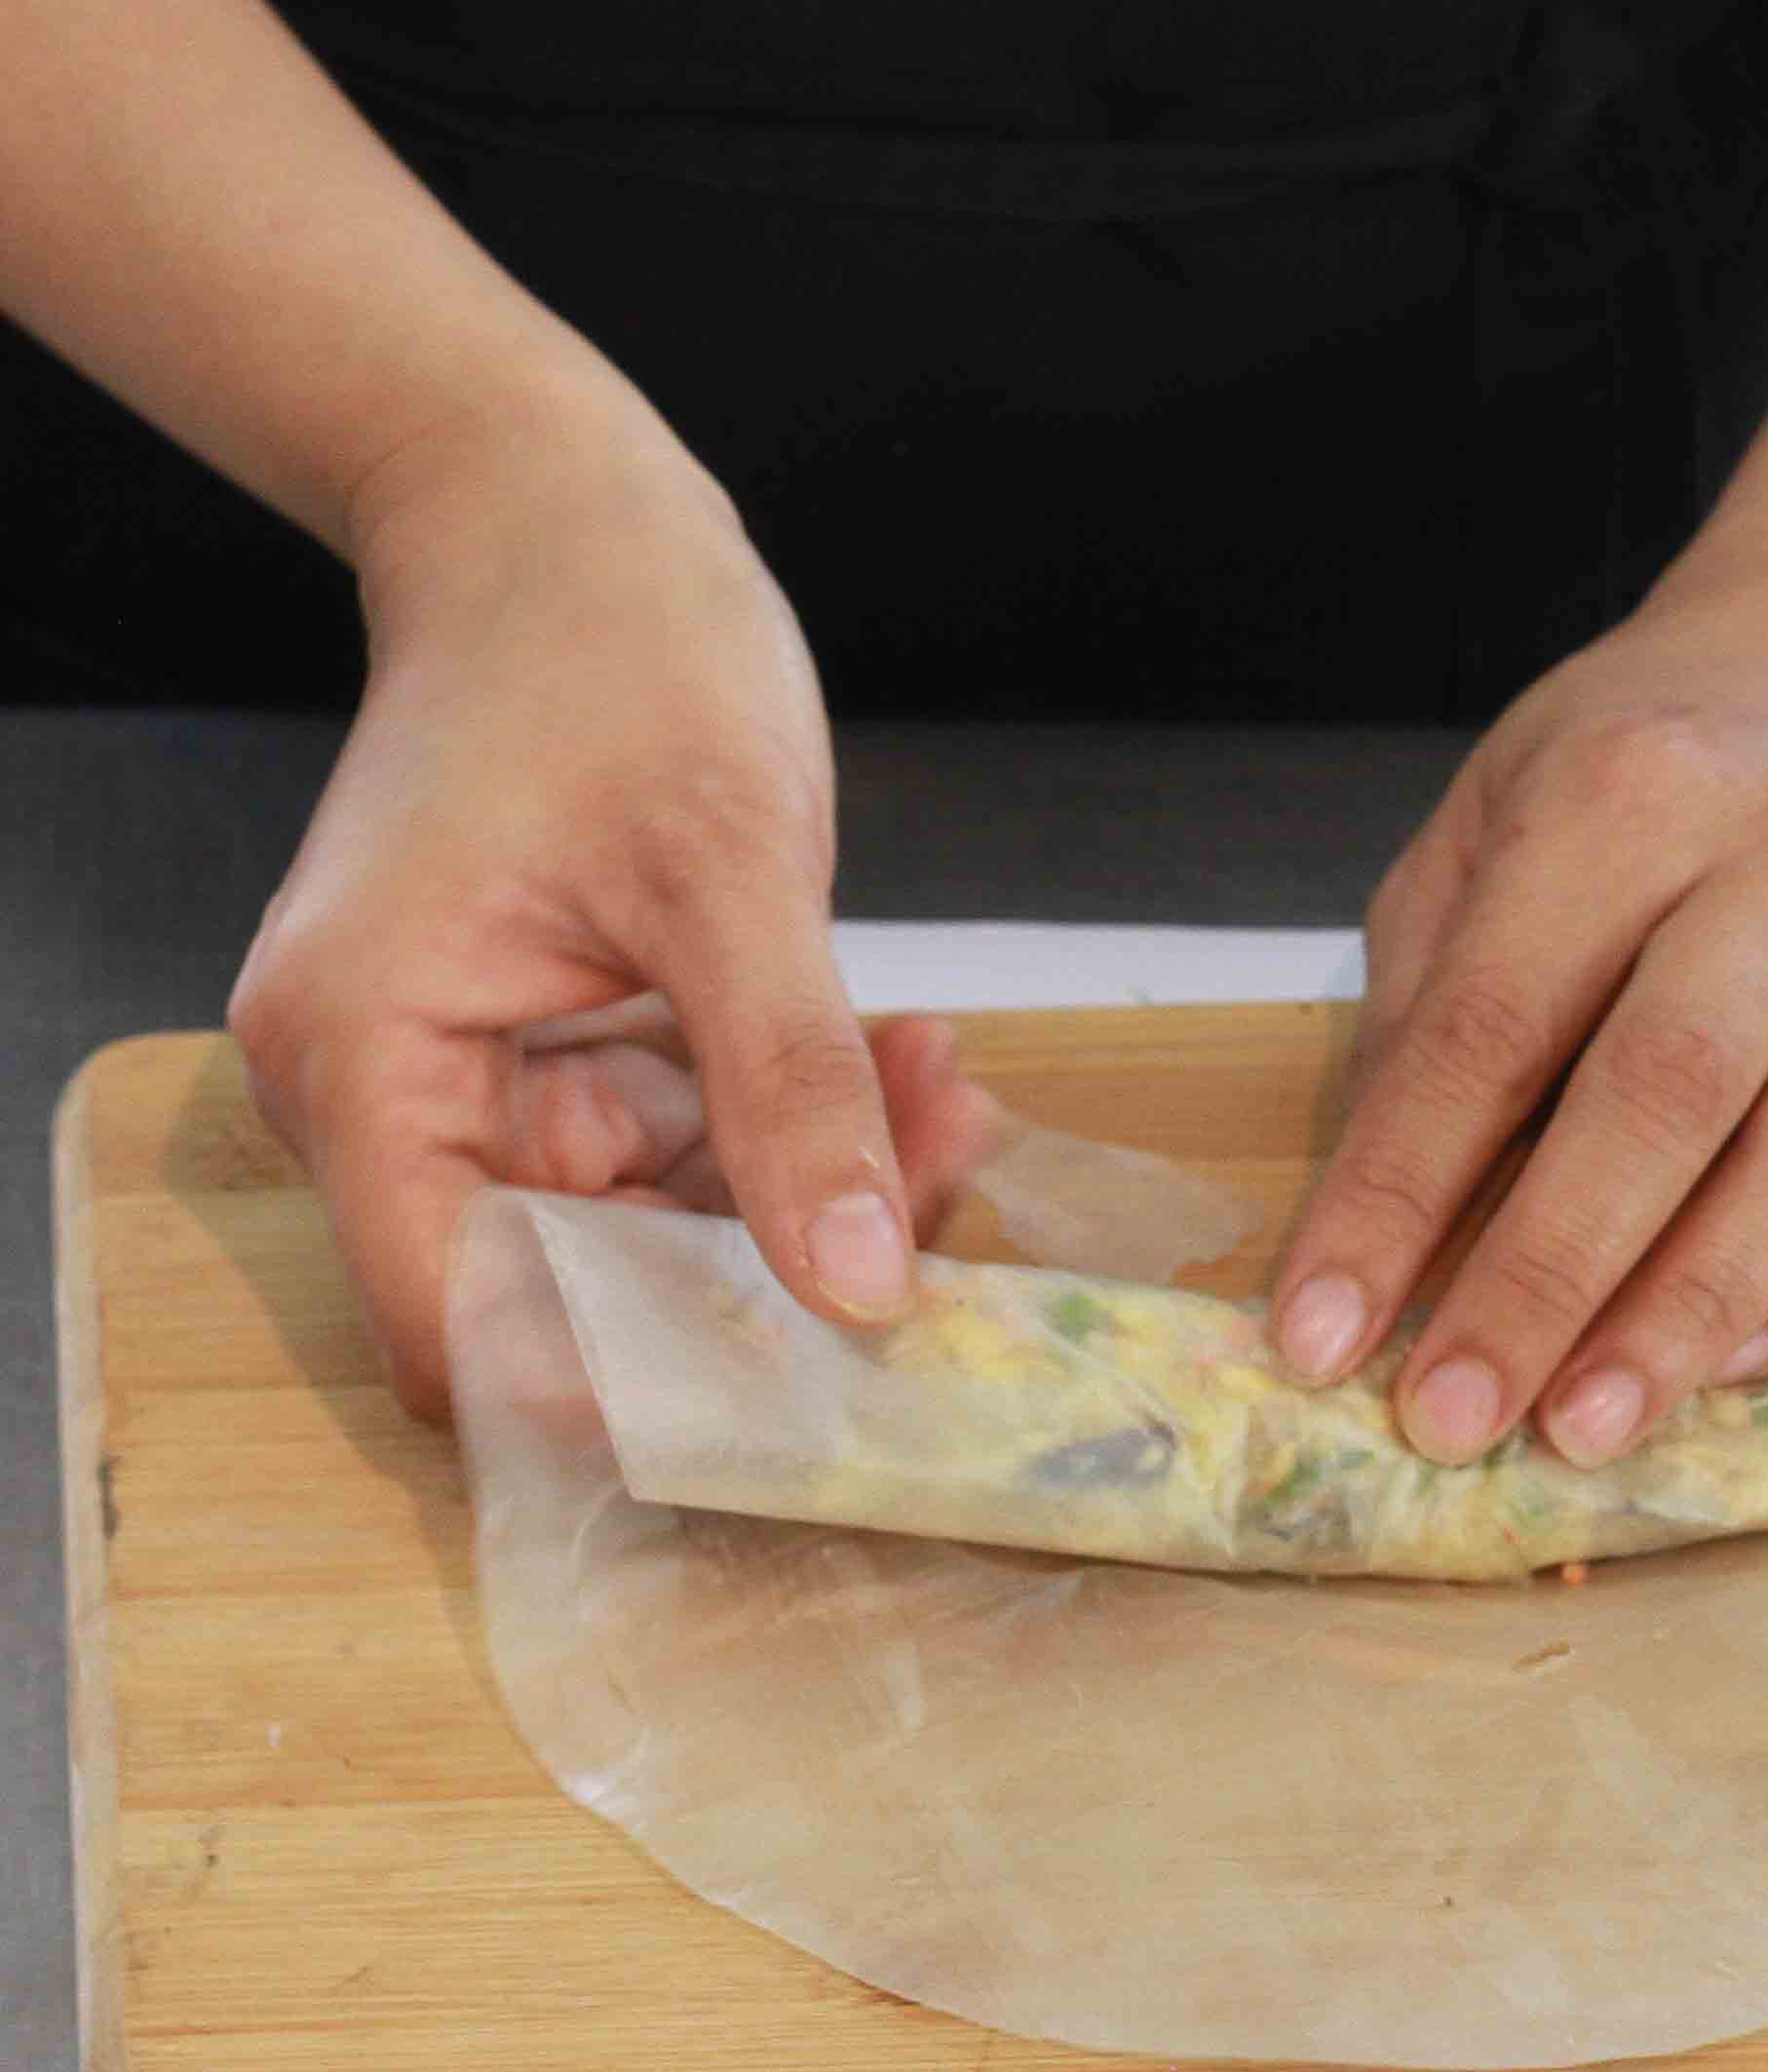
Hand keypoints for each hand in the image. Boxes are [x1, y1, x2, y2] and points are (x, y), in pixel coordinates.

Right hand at [230, 419, 994, 1418]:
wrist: (566, 519)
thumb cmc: (614, 645)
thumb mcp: (730, 870)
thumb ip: (791, 1086)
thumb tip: (859, 1288)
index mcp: (365, 1061)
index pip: (469, 1332)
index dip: (631, 1392)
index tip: (818, 1377)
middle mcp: (388, 1098)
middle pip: (575, 1293)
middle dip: (769, 1262)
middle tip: (935, 1171)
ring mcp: (467, 1081)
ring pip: (648, 1233)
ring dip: (804, 1186)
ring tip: (939, 1092)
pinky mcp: (545, 1056)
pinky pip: (674, 1153)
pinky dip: (783, 1128)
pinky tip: (899, 1068)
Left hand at [1270, 564, 1767, 1465]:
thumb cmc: (1634, 767)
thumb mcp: (1487, 828)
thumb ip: (1432, 1005)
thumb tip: (1379, 1222)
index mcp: (1631, 797)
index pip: (1492, 1028)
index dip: (1397, 1193)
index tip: (1322, 1331)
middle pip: (1664, 1100)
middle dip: (1545, 1279)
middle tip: (1454, 1421)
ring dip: (1692, 1313)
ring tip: (1585, 1430)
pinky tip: (1736, 1369)